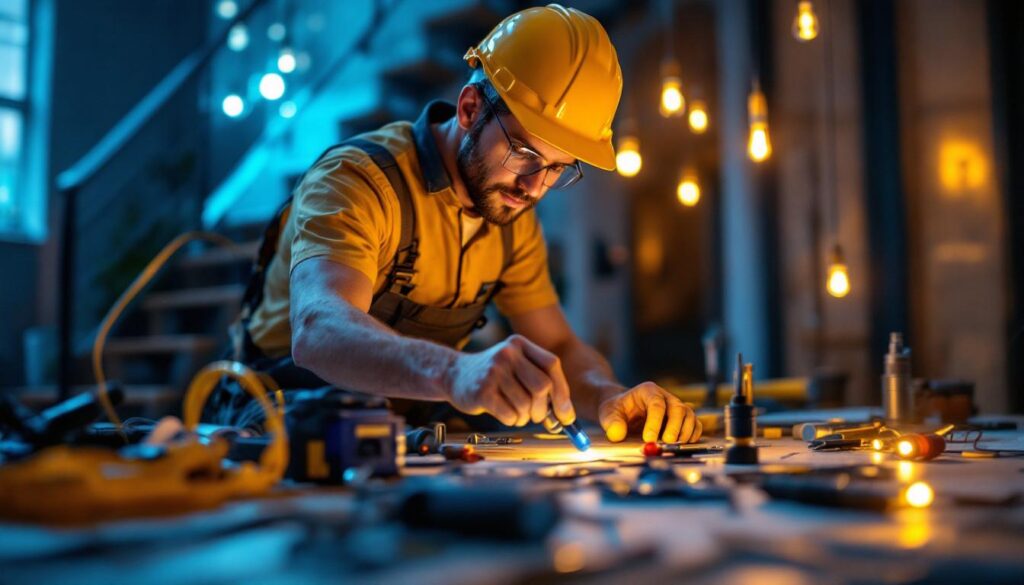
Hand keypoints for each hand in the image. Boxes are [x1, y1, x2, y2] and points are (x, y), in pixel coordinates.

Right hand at [447, 335, 574, 426]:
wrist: (454, 374)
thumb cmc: (494, 376)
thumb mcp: (516, 367)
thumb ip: (541, 383)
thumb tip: (566, 415)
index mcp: (520, 344)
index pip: (551, 364)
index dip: (562, 391)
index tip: (565, 414)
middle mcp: (507, 353)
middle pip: (542, 386)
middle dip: (544, 408)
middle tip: (538, 417)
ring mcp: (493, 371)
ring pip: (526, 404)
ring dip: (526, 417)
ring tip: (518, 414)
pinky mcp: (482, 391)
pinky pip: (510, 414)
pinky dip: (513, 421)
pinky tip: (506, 415)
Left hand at [598, 382, 701, 442]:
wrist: (624, 410)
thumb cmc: (617, 410)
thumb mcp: (608, 413)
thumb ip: (611, 422)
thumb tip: (617, 434)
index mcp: (648, 391)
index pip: (656, 404)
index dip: (654, 422)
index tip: (647, 438)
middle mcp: (666, 397)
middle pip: (677, 408)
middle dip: (674, 427)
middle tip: (665, 443)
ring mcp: (676, 407)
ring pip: (689, 416)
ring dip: (684, 433)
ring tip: (672, 446)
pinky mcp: (683, 419)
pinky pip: (695, 425)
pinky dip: (693, 435)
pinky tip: (682, 445)